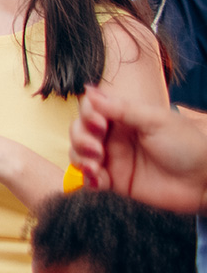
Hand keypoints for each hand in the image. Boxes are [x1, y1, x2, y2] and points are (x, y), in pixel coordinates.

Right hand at [71, 85, 206, 214]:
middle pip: (79, 131)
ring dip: (79, 158)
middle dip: (80, 138)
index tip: (98, 124)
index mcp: (122, 118)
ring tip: (95, 166)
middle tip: (96, 148)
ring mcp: (113, 159)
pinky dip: (87, 179)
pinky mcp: (115, 182)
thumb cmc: (187, 146)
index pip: (90, 110)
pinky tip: (97, 179)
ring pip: (78, 154)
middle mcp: (114, 137)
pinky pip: (90, 179)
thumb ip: (121, 108)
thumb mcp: (156, 121)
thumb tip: (89, 90)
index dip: (87, 116)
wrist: (204, 181)